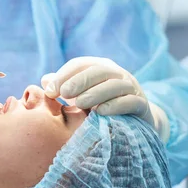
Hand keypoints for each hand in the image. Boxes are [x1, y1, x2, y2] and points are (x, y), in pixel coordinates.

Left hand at [41, 57, 169, 141]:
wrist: (132, 122)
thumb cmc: (99, 106)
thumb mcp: (80, 95)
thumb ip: (64, 87)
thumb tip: (45, 80)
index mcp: (99, 67)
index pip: (80, 64)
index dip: (64, 75)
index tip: (50, 90)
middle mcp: (117, 74)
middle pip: (98, 70)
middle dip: (79, 81)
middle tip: (63, 94)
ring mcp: (131, 88)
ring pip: (115, 85)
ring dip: (96, 93)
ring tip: (79, 104)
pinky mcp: (141, 105)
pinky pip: (131, 102)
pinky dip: (116, 105)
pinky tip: (101, 112)